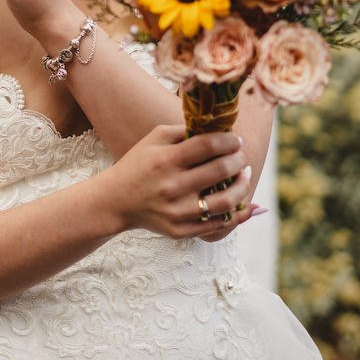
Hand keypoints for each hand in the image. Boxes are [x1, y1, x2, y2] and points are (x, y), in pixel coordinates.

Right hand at [105, 125, 257, 238]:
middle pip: (221, 170)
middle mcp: (172, 186)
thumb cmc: (138, 164)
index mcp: (165, 160)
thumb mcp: (153, 139)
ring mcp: (177, 211)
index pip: (208, 146)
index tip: (236, 140)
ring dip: (243, 186)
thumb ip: (183, 130)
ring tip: (244, 176)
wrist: (115, 201)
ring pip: (226, 201)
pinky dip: (236, 214)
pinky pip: (218, 224)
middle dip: (239, 160)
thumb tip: (217, 128)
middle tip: (241, 156)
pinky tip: (243, 203)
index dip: (229, 141)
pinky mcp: (180, 230)